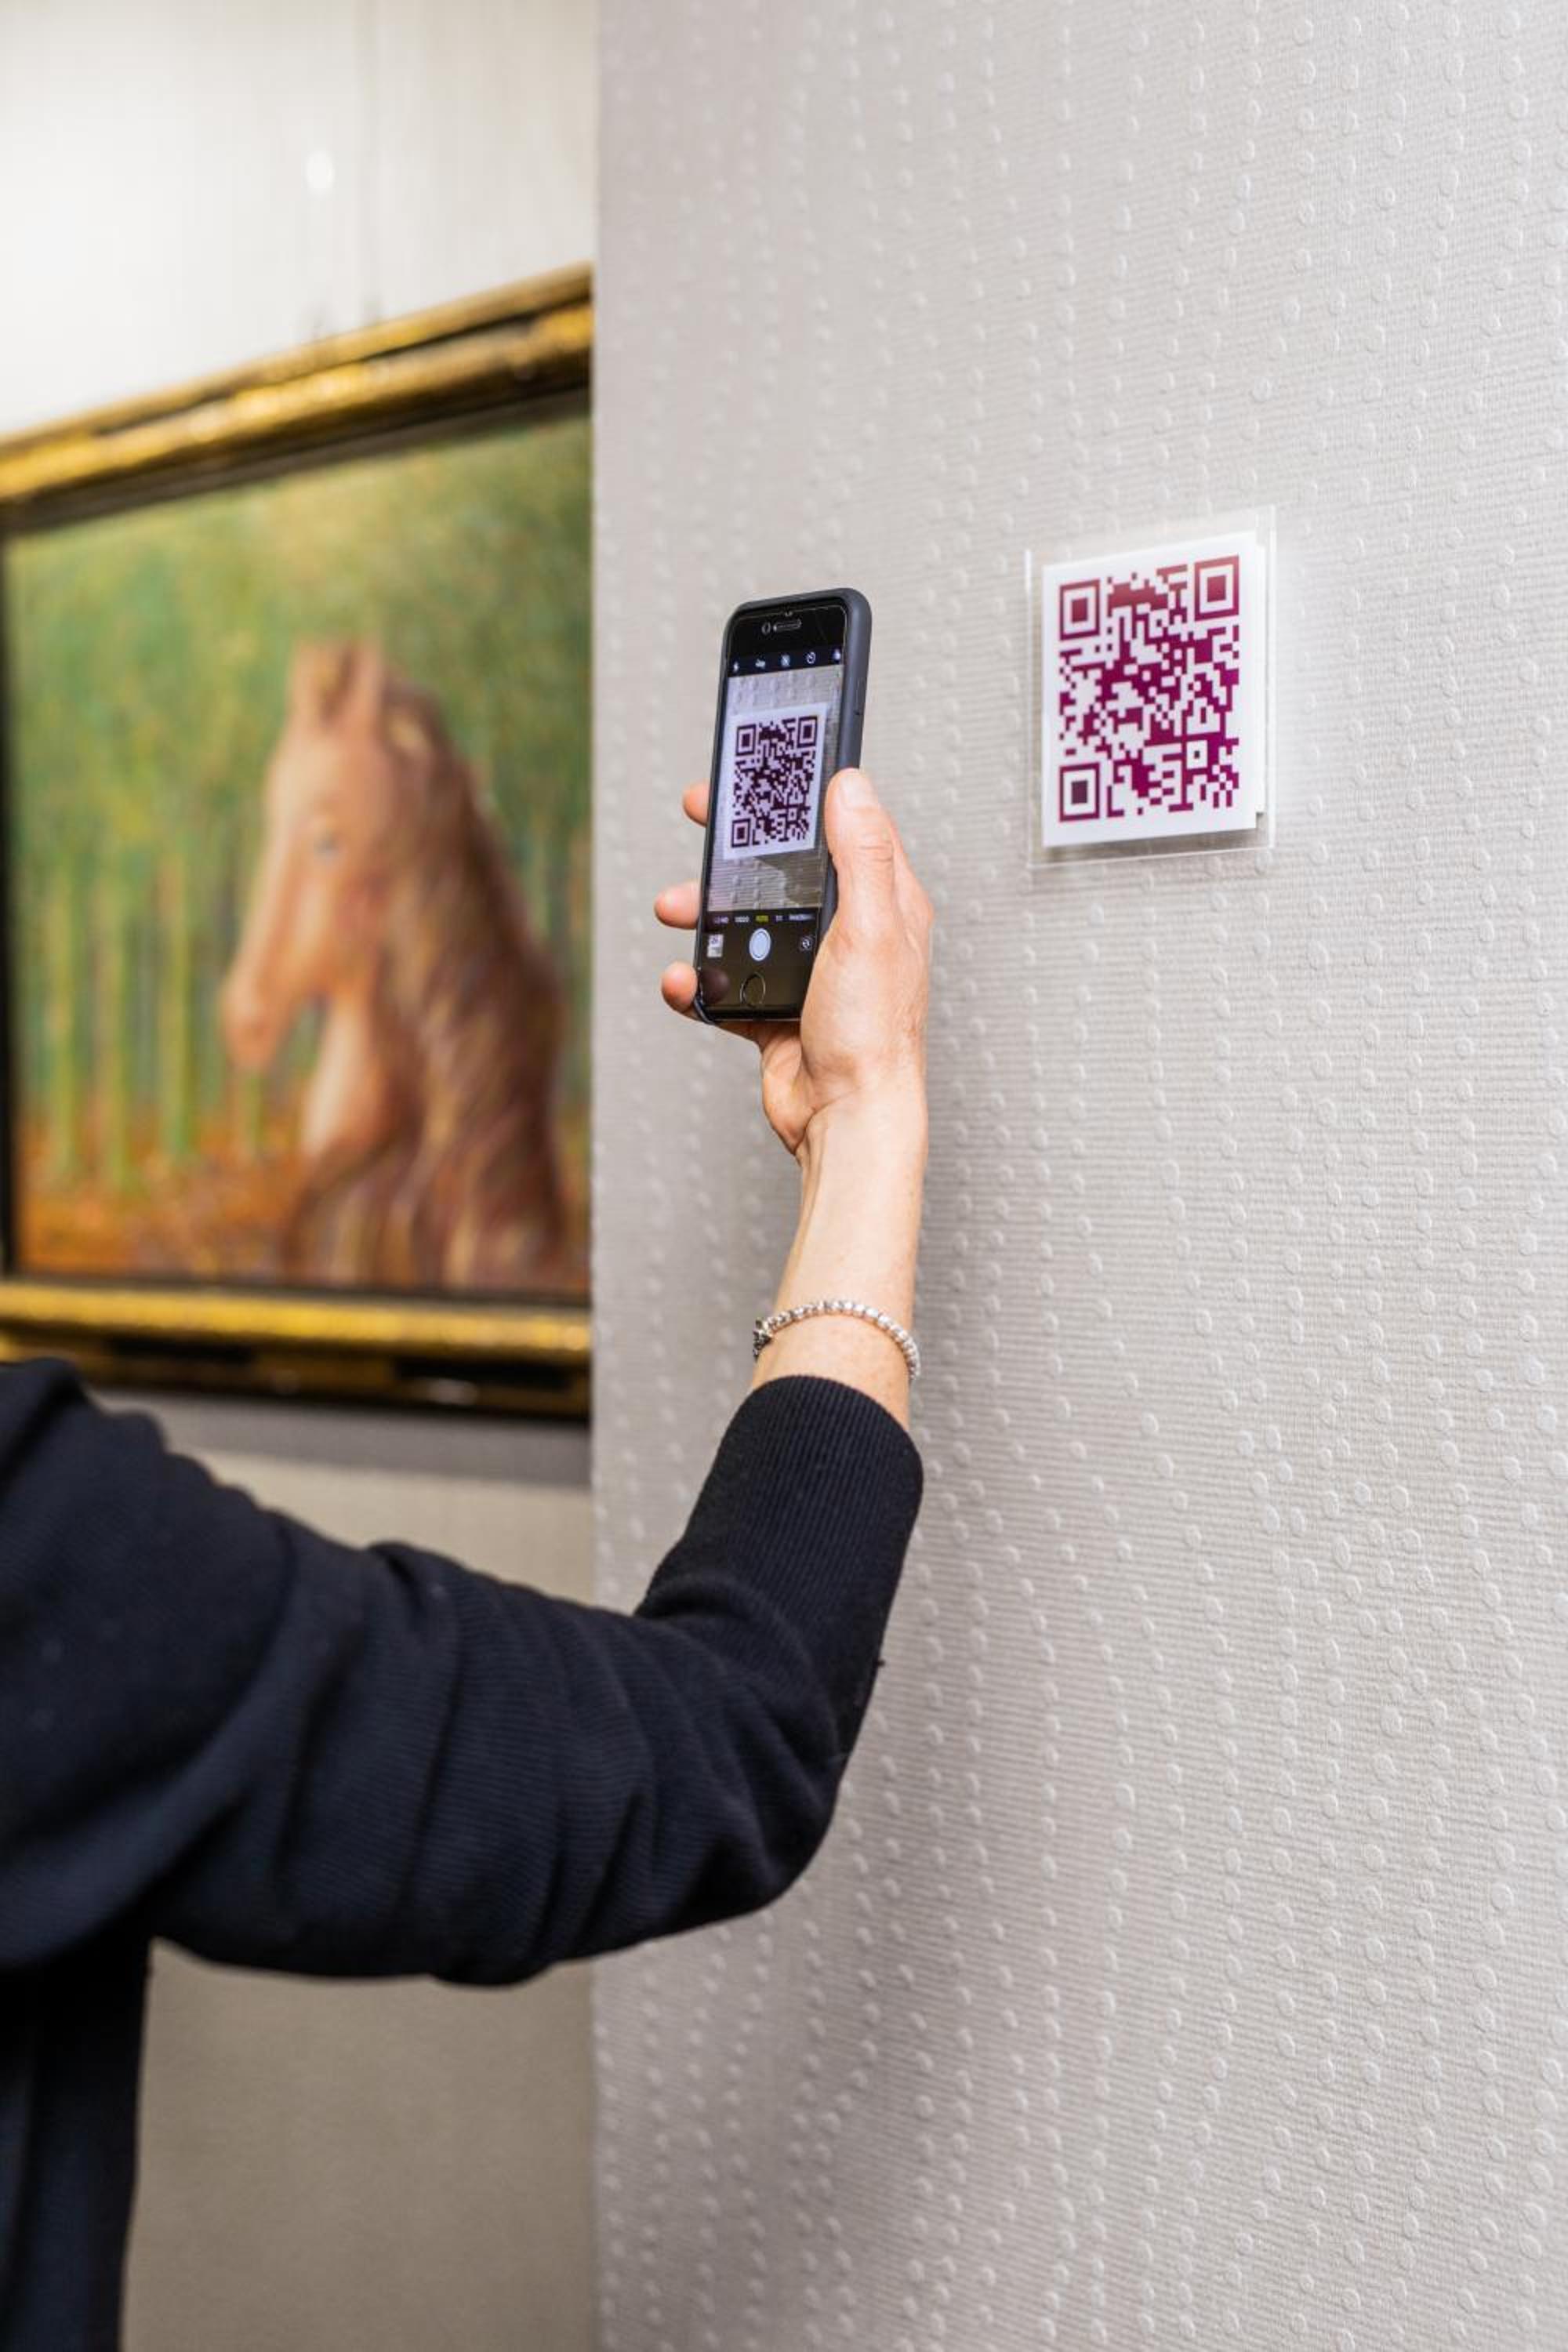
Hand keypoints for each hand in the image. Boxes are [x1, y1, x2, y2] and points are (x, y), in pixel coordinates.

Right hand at [654, 768, 932, 1160]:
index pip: (841, 828)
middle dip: (736, 849)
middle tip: (703, 819)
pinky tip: (682, 978)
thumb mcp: (869, 928)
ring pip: (747, 923)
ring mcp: (810, 973)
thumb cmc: (874, 1036)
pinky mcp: (778, 1012)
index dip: (800, 797)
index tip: (760, 776)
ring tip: (676, 908)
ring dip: (705, 913)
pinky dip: (697, 979)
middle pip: (784, 871)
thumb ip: (861, 855)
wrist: (847, 1119)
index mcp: (882, 904)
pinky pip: (727, 982)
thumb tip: (852, 786)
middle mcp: (848, 934)